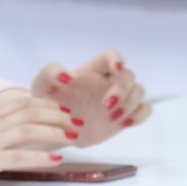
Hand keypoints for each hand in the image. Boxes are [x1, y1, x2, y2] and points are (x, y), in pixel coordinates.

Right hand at [0, 90, 73, 183]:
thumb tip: (2, 137)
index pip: (21, 105)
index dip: (45, 106)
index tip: (62, 110)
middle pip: (30, 113)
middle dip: (57, 116)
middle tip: (75, 121)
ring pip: (28, 130)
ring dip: (54, 132)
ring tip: (72, 136)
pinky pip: (18, 156)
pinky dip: (40, 156)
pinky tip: (56, 159)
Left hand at [33, 51, 149, 145]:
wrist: (55, 129)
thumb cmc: (48, 102)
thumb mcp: (41, 86)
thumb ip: (49, 74)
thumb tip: (67, 75)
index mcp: (91, 70)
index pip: (111, 56)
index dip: (117, 60)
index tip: (115, 69)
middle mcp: (108, 81)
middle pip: (129, 75)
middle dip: (123, 89)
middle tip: (106, 106)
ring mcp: (119, 98)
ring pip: (139, 91)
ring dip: (130, 103)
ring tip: (111, 117)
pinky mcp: (125, 115)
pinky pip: (145, 109)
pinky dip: (139, 115)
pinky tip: (124, 123)